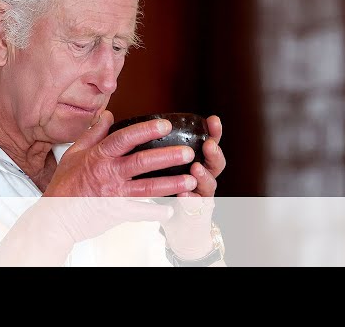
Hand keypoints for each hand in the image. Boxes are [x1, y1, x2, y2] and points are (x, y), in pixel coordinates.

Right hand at [44, 110, 198, 197]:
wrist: (56, 215)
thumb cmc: (64, 184)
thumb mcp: (74, 153)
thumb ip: (93, 133)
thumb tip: (107, 114)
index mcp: (99, 156)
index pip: (125, 138)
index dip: (146, 130)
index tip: (165, 125)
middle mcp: (109, 173)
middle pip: (142, 161)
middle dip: (168, 156)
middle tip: (189, 153)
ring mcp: (114, 193)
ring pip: (148, 187)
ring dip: (171, 184)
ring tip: (192, 181)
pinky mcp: (116, 212)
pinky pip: (141, 212)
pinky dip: (157, 212)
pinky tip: (172, 210)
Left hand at [160, 115, 225, 258]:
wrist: (177, 225)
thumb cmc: (169, 190)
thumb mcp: (162, 167)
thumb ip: (156, 148)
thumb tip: (129, 123)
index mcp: (198, 162)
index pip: (209, 143)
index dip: (213, 132)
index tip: (213, 119)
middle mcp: (204, 178)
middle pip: (215, 163)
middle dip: (214, 153)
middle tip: (208, 145)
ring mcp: (203, 196)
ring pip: (209, 185)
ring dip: (203, 176)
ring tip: (196, 168)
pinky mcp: (197, 214)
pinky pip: (196, 206)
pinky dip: (190, 200)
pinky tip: (184, 195)